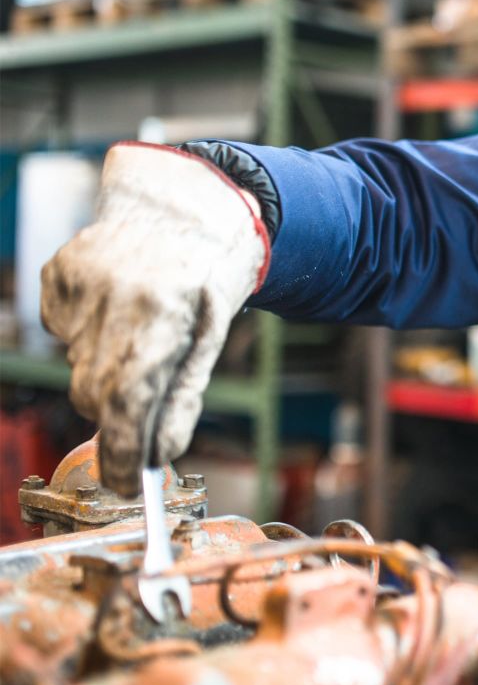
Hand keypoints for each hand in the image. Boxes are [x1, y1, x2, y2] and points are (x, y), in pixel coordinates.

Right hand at [40, 143, 268, 495]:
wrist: (183, 201)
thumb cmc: (209, 271)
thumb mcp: (213, 334)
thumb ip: (186, 395)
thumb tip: (160, 454)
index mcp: (161, 313)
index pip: (128, 402)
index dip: (122, 451)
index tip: (125, 482)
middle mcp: (113, 297)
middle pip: (96, 393)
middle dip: (120, 412)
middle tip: (148, 398)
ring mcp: (78, 283)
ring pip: (77, 366)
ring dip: (107, 366)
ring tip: (143, 328)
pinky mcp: (57, 274)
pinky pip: (65, 332)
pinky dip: (89, 334)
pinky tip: (119, 306)